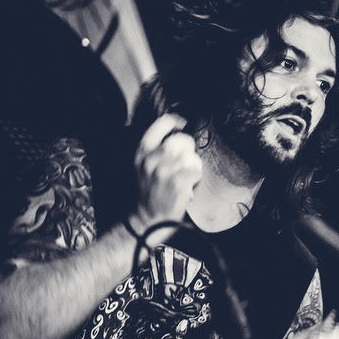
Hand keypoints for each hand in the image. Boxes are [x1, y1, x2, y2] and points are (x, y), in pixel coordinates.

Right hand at [131, 114, 202, 241]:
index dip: (174, 121)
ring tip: (183, 176)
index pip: (160, 125)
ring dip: (192, 166)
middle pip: (181, 140)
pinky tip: (187, 184)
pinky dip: (195, 177)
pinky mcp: (178, 181)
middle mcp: (152, 159)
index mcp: (142, 152)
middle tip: (184, 161)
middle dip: (188, 149)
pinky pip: (196, 171)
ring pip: (191, 157)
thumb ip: (156, 149)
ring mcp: (165, 170)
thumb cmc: (150, 191)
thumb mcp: (143, 166)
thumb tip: (177, 131)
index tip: (181, 123)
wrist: (148, 217)